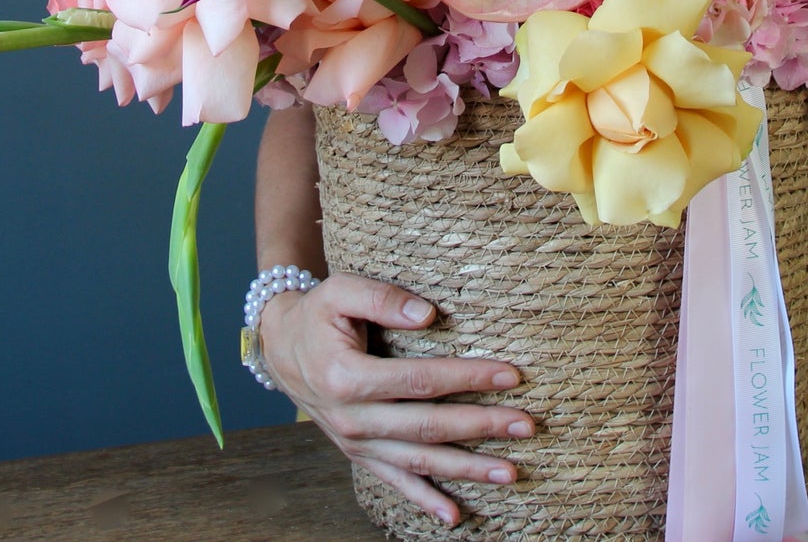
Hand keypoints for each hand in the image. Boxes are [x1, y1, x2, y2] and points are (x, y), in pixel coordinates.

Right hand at [259, 272, 535, 527]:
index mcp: (347, 377)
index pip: (420, 380)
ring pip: (418, 462)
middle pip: (427, 427)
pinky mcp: (359, 454)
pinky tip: (455, 516)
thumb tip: (429, 314)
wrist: (280, 348)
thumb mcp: (340, 290)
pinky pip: (395, 482)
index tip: (510, 374)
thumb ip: (383, 298)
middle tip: (526, 425)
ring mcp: (355, 442)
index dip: (467, 377)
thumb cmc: (317, 314)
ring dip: (466, 469)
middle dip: (481, 427)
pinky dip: (425, 501)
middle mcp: (352, 418)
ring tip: (510, 472)